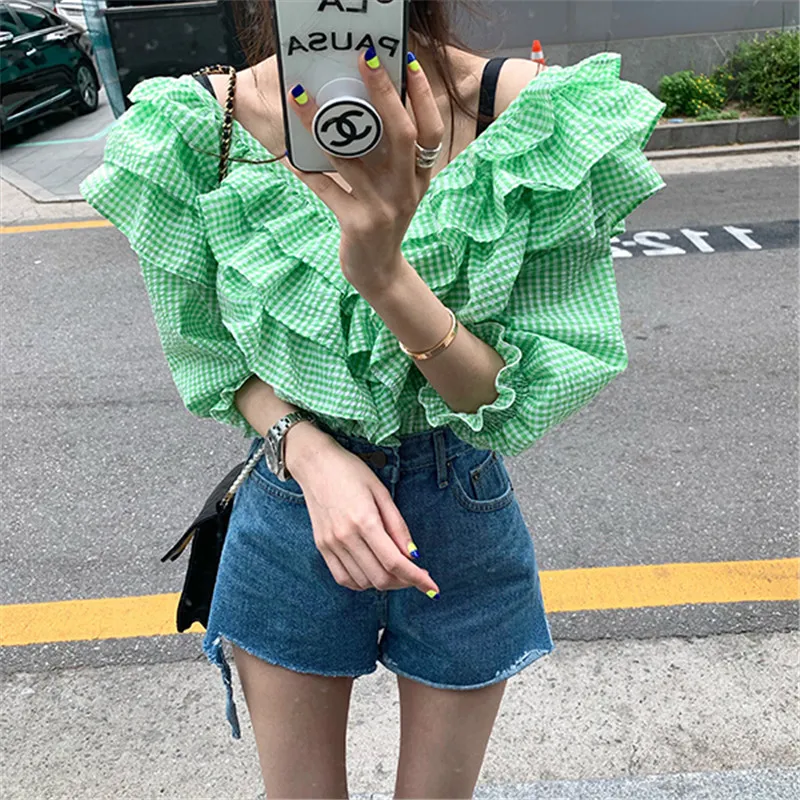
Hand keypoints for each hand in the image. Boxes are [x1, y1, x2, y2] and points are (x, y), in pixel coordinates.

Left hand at [284, 48, 444, 296]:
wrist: (380, 273)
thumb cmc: (384, 221)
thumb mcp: (398, 190)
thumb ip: (390, 158)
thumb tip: (361, 109)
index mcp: (420, 177)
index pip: (430, 131)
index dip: (421, 96)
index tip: (406, 62)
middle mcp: (406, 189)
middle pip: (401, 134)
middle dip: (383, 93)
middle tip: (363, 59)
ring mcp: (383, 207)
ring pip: (350, 156)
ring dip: (322, 122)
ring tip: (300, 95)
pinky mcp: (357, 223)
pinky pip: (325, 188)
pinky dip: (305, 169)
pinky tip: (288, 152)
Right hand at [288, 434, 440, 597]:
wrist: (314, 464)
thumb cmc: (352, 472)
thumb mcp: (382, 492)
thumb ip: (398, 526)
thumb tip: (413, 555)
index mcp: (364, 521)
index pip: (394, 562)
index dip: (416, 578)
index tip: (432, 587)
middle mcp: (345, 537)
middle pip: (380, 578)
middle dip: (404, 582)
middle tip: (416, 574)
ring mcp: (331, 544)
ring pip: (363, 582)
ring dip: (384, 582)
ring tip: (396, 569)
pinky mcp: (321, 547)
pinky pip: (343, 578)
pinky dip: (362, 582)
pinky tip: (373, 572)